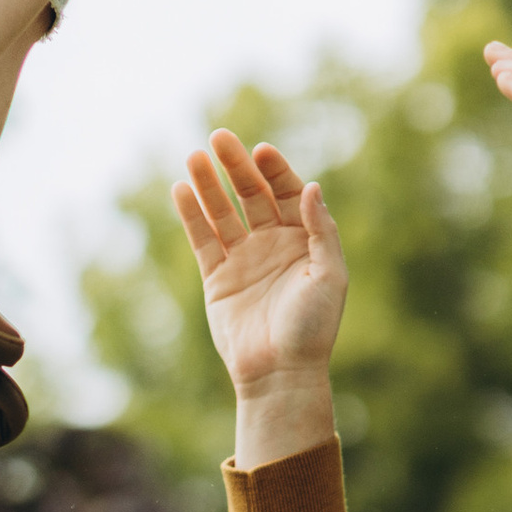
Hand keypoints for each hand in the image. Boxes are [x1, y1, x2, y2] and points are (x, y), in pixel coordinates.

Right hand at [172, 129, 343, 458]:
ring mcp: (243, 259)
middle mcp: (273, 244)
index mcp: (304, 240)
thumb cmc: (313, 328)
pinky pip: (202, 239)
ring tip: (194, 157)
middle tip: (219, 138)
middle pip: (251, 194)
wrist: (280, 373)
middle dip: (236, 166)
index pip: (286, 193)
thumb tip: (311, 187)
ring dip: (208, 184)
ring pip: (223, 212)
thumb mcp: (329, 276)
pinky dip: (192, 215)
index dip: (274, 170)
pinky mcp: (217, 277)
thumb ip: (321, 230)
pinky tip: (181, 190)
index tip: (261, 152)